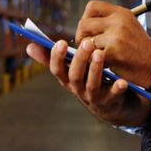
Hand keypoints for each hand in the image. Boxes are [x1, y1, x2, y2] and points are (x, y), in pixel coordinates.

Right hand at [26, 39, 149, 125]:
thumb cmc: (89, 82)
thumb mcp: (71, 72)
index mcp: (68, 80)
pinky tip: (122, 81)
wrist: (113, 108)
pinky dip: (117, 89)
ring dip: (95, 70)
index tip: (60, 43)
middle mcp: (78, 90)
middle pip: (75, 76)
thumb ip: (52, 59)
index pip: (57, 70)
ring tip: (100, 54)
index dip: (57, 58)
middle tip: (87, 42)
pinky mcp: (111, 102)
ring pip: (92, 85)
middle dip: (79, 60)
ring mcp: (94, 98)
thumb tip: (29, 46)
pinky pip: (114, 96)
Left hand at [75, 0, 150, 88]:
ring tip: (100, 57)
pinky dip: (96, 63)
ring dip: (88, 52)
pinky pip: (92, 56)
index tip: (89, 31)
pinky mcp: (114, 51)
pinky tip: (107, 64)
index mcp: (121, 12)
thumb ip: (108, 22)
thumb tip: (82, 25)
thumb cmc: (138, 49)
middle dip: (82, 37)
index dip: (85, 18)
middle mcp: (119, 20)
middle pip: (84, 24)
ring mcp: (116, 35)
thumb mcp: (127, 27)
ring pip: (86, 42)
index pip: (91, 6)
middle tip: (88, 48)